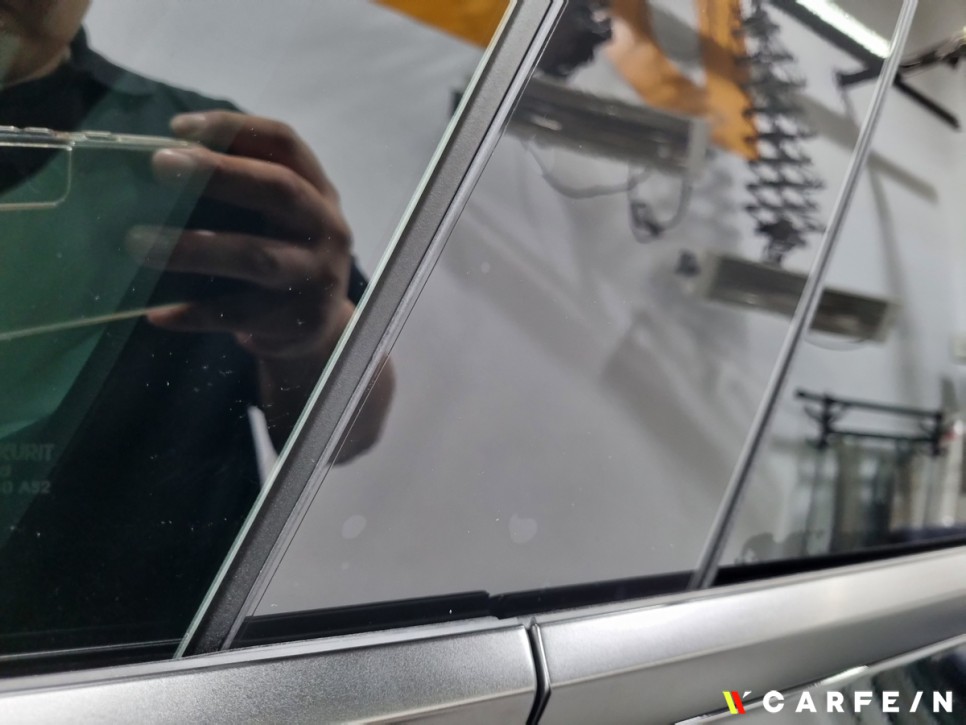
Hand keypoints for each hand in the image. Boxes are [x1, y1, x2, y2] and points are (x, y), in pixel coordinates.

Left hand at [127, 110, 354, 362]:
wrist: (319, 327)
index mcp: (318, 190)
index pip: (284, 143)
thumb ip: (240, 189)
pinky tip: (158, 313)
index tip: (179, 129)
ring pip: (256, 256)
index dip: (234, 128)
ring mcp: (316, 276)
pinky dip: (194, 312)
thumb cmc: (281, 255)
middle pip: (279, 189)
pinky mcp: (299, 320)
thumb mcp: (278, 217)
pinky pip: (238, 313)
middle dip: (219, 173)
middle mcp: (326, 227)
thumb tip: (160, 164)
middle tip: (160, 164)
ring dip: (195, 248)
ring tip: (138, 243)